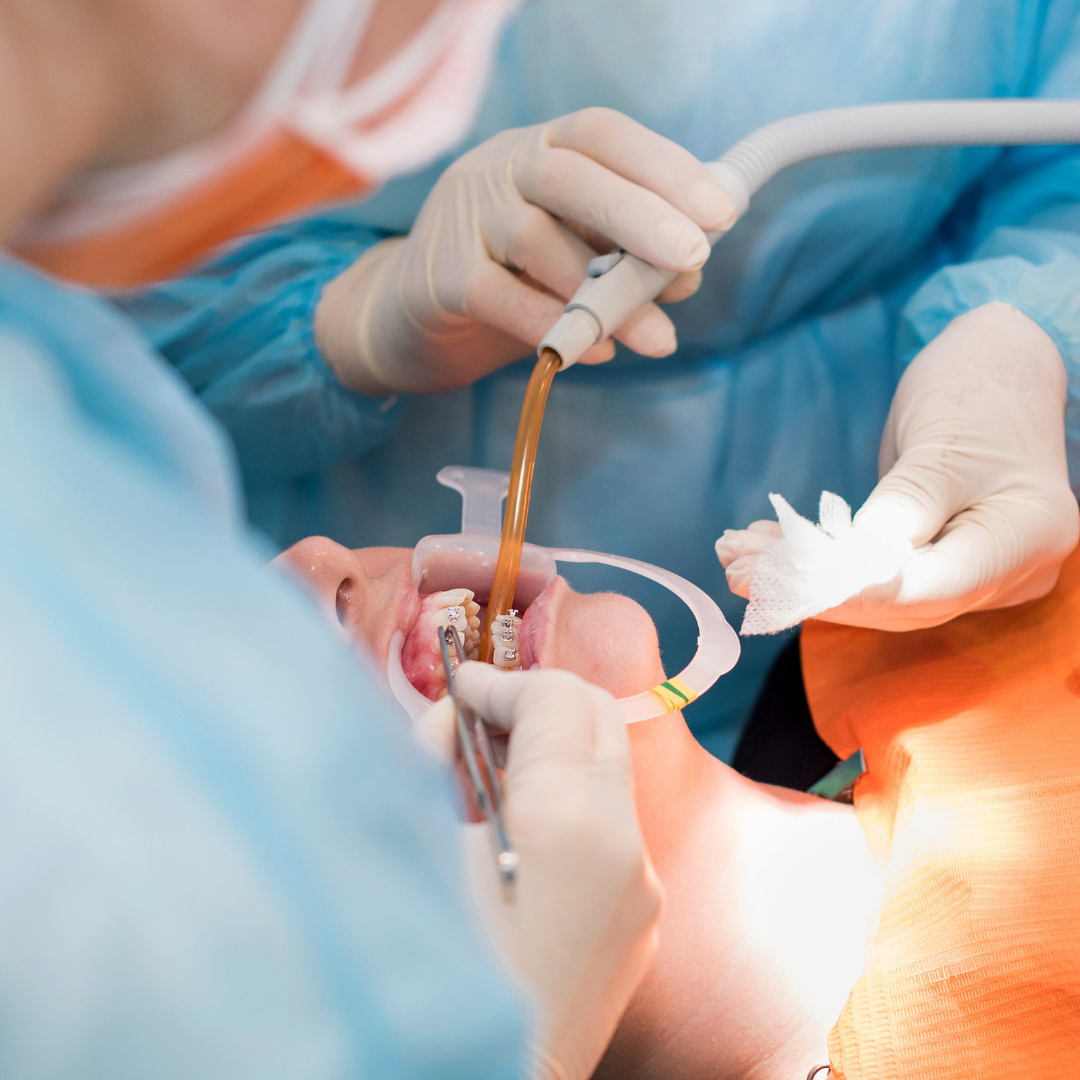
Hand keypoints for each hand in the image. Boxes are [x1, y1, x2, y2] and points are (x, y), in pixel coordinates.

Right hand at [316, 107, 735, 394]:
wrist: (410, 317)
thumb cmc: (509, 279)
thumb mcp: (573, 255)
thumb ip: (623, 255)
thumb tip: (688, 273)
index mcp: (539, 149)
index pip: (600, 135)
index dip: (664, 166)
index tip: (720, 211)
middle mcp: (497, 170)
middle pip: (567, 176)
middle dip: (639, 215)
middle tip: (695, 258)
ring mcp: (461, 219)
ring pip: (535, 241)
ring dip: (604, 294)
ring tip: (658, 338)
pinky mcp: (440, 278)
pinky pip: (500, 297)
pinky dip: (552, 325)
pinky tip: (598, 351)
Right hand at [417, 664, 661, 1079]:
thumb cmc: (415, 979)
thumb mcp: (403, 847)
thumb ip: (428, 759)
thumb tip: (456, 719)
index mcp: (570, 823)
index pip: (556, 696)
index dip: (498, 681)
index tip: (454, 689)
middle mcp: (625, 848)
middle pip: (597, 717)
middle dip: (532, 703)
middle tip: (467, 723)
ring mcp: (640, 891)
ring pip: (604, 771)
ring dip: (547, 751)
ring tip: (476, 781)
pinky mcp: (637, 924)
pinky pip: (606, 828)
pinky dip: (563, 803)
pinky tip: (506, 837)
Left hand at [717, 302, 1078, 630]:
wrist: (1000, 370)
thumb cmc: (980, 391)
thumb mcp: (943, 441)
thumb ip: (907, 503)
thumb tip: (852, 563)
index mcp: (1024, 537)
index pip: (930, 588)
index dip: (855, 593)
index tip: (785, 584)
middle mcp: (1006, 570)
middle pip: (898, 600)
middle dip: (811, 588)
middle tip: (737, 569)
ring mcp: (972, 571)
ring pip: (876, 592)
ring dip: (801, 577)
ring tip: (734, 556)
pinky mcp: (935, 560)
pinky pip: (872, 573)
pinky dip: (817, 562)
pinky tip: (761, 547)